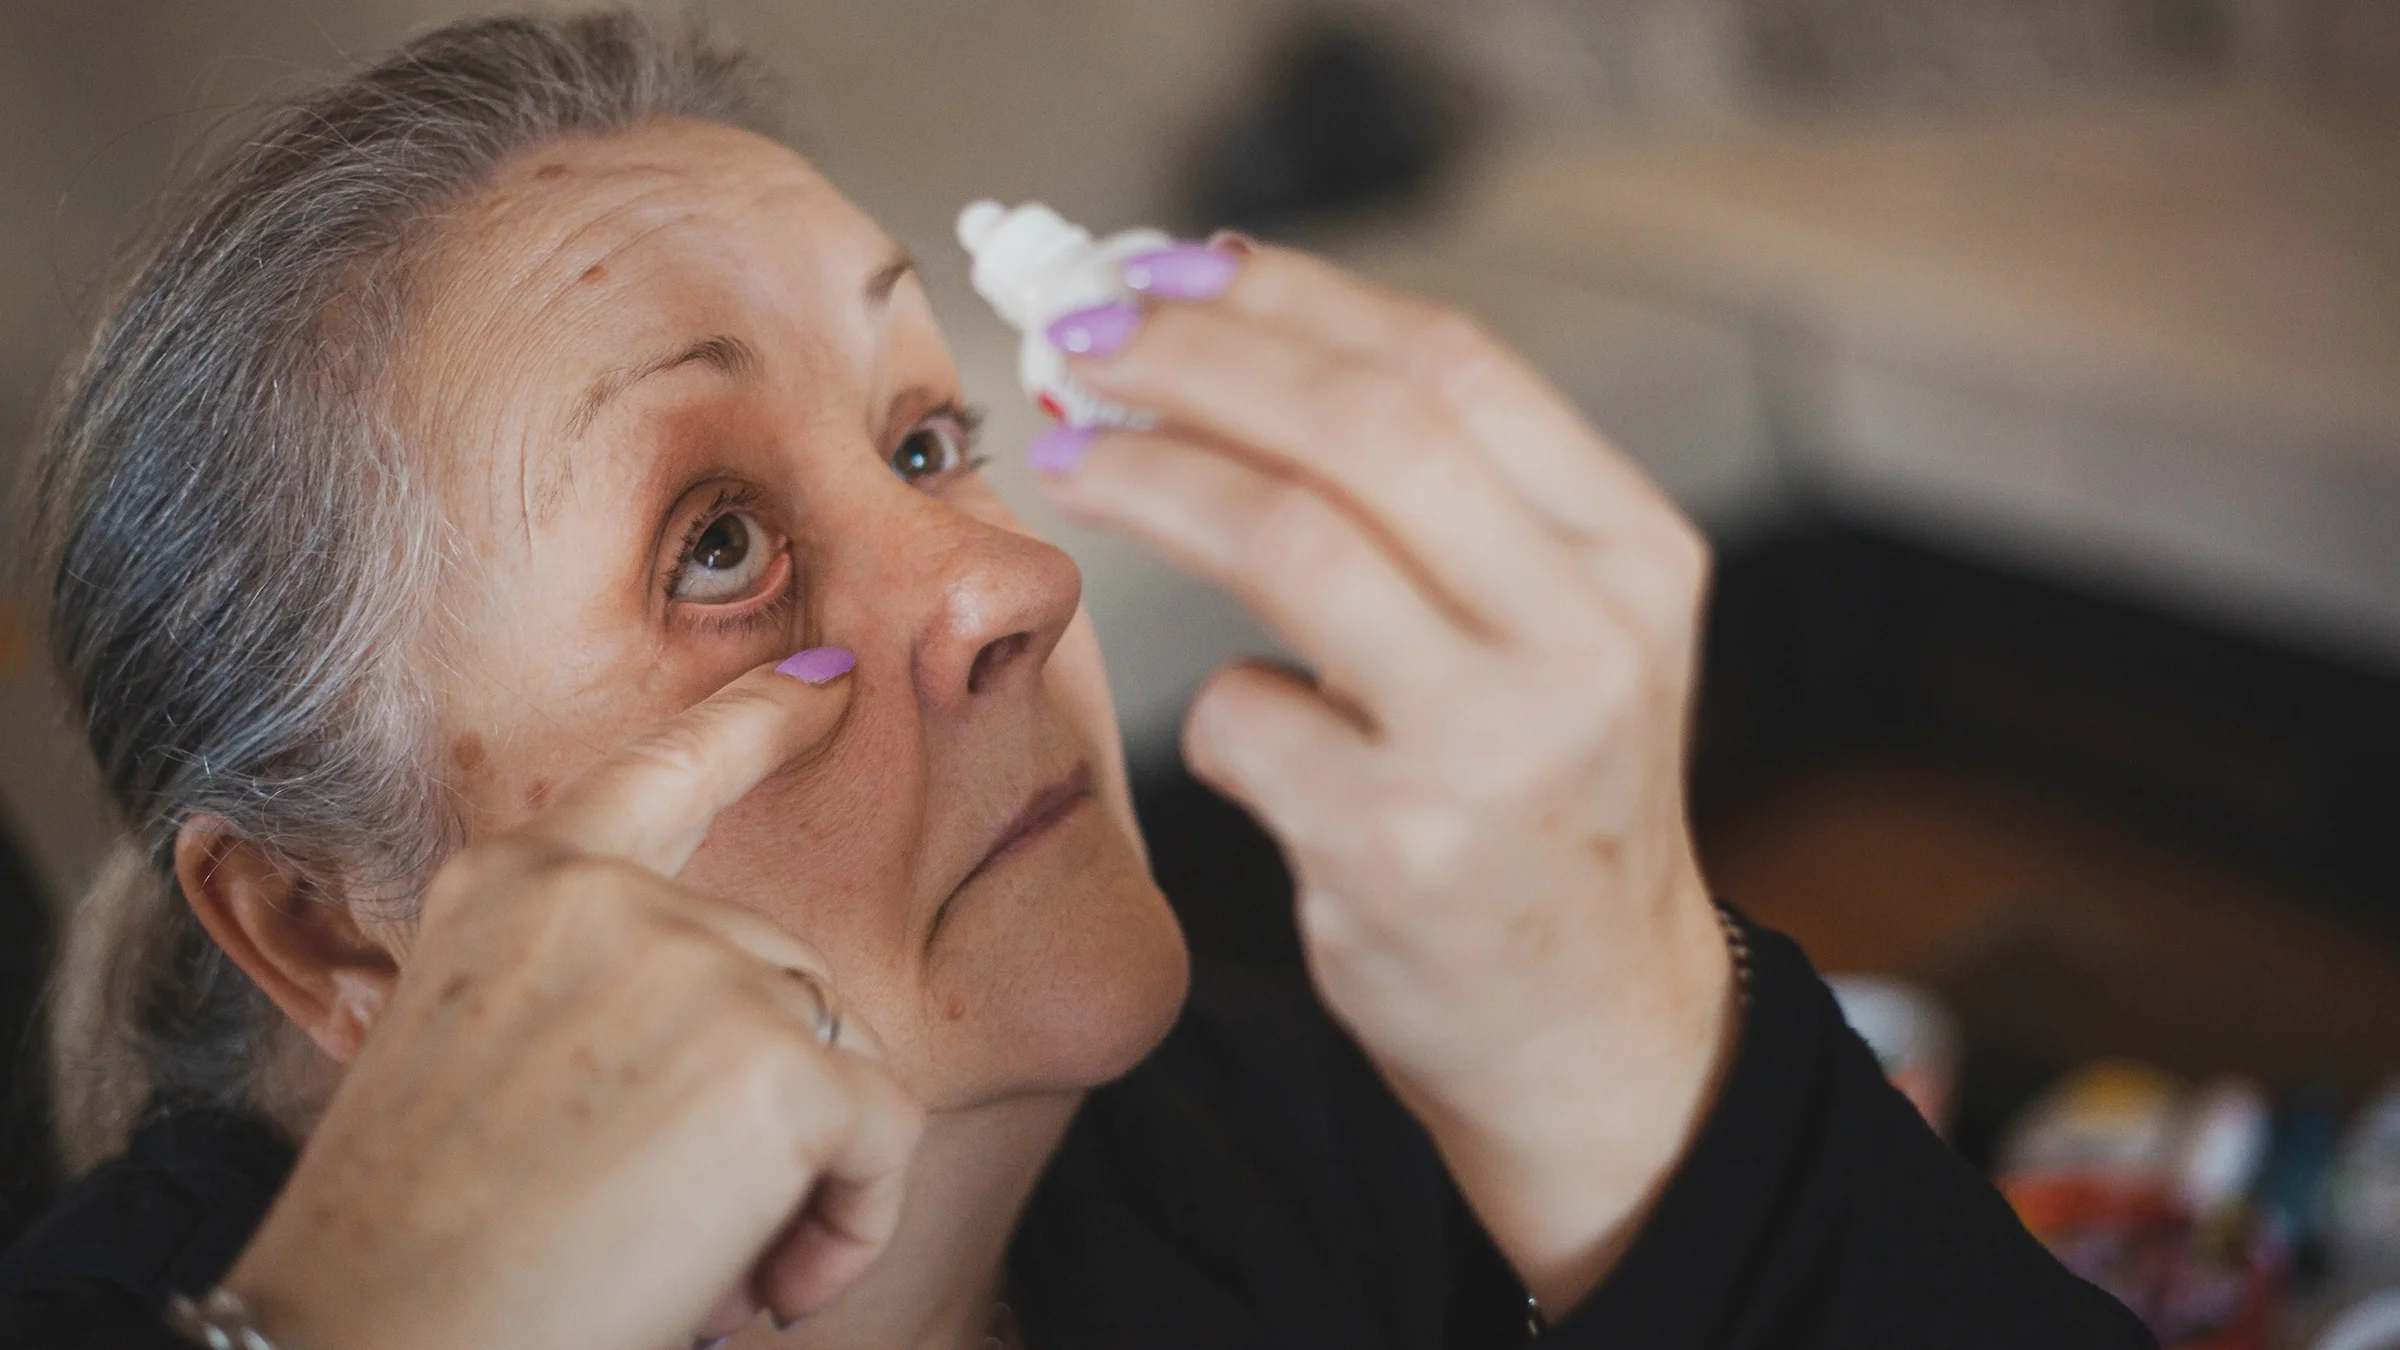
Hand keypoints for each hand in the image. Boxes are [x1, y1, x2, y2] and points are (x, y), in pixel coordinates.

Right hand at [223, 658, 924, 1349]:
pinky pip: (885, 1134)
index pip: (664, 768)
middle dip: (767, 1102)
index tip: (835, 677)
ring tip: (711, 1273)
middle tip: (678, 1233)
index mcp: (515, 885)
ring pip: (837, 1056)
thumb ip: (598, 1005)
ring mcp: (694, 966)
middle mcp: (605, 898)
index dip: (762, 718)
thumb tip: (743, 1045)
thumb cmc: (418, 1245)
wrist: (369, 1348)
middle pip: (780, 975)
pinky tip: (766, 1291)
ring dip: (806, 1173)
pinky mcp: (773, 1064)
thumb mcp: (479, 1066)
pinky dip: (854, 1223)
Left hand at [1035, 243, 1735, 1309]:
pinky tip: (1247, 731)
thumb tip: (1239, 341)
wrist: (1596, 1027)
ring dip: (1151, 478)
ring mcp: (1493, 745)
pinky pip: (1242, 713)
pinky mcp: (1394, 845)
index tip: (1169, 272)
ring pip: (1287, 538)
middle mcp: (1585, 636)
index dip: (1287, 299)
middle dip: (1194, 361)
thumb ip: (1453, 505)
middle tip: (1081, 340)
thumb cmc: (1549, 806)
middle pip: (1359, 426)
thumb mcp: (1565, 634)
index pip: (1450, 365)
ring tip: (1069, 455)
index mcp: (1634, 554)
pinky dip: (1216, 704)